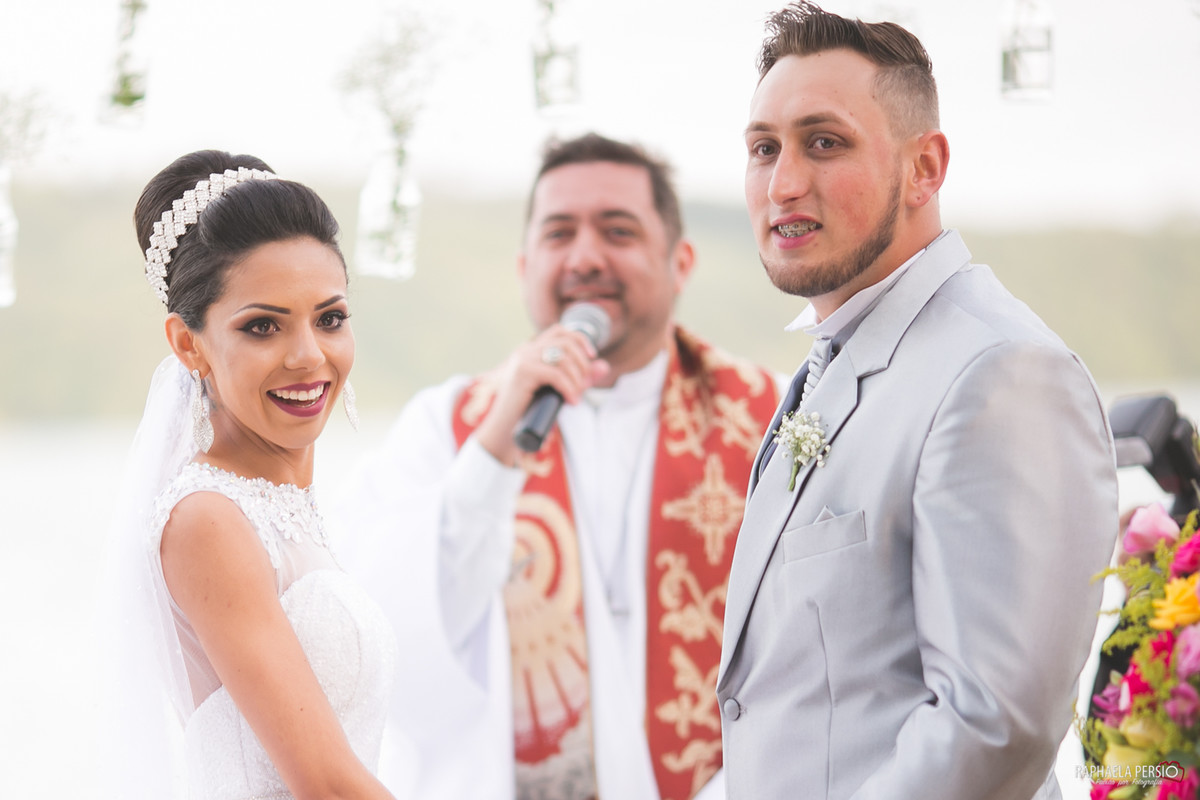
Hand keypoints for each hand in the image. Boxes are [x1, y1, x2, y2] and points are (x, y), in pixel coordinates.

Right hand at [474, 325, 609, 465]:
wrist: (505, 431)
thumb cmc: (531, 412)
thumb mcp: (560, 391)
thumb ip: (580, 378)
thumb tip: (605, 367)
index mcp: (531, 350)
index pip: (560, 331)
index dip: (580, 339)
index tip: (592, 357)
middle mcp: (525, 350)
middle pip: (565, 342)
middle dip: (582, 363)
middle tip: (586, 384)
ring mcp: (522, 359)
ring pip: (563, 358)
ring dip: (577, 378)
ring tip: (577, 396)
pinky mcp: (522, 373)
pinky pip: (555, 374)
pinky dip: (569, 388)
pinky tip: (571, 401)